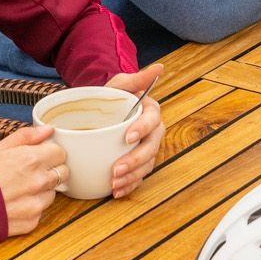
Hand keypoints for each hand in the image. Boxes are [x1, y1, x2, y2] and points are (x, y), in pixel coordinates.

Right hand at [0, 124, 65, 235]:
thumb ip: (27, 136)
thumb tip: (48, 129)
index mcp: (32, 159)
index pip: (60, 153)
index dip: (52, 153)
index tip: (43, 155)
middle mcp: (39, 182)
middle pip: (63, 173)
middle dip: (53, 170)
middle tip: (34, 171)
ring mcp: (37, 203)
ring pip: (53, 193)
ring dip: (43, 189)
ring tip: (21, 188)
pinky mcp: (32, 221)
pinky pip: (41, 211)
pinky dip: (33, 206)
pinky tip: (17, 202)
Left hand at [106, 66, 163, 198]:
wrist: (102, 111)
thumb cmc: (112, 95)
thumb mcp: (121, 83)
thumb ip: (137, 77)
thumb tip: (159, 67)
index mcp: (151, 112)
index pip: (151, 121)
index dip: (141, 129)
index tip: (127, 137)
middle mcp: (153, 132)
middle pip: (150, 148)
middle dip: (135, 161)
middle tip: (116, 170)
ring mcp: (147, 148)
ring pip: (146, 165)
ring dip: (132, 176)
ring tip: (114, 183)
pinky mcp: (139, 162)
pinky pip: (139, 176)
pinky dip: (129, 185)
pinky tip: (116, 191)